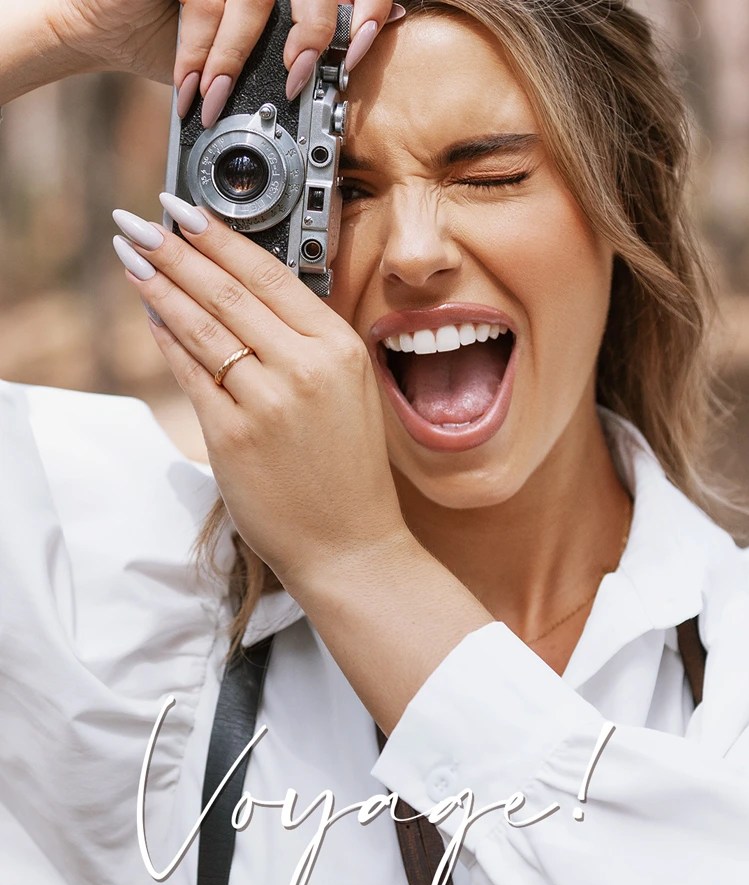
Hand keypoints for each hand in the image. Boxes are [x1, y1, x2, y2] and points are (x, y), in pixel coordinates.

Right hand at [39, 0, 402, 122]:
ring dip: (235, 56)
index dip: (365, 12)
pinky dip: (199, 51)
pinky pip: (205, 3)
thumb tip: (346, 66)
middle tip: (296, 82)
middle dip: (311, 34)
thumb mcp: (252, 54)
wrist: (112, 25)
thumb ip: (296, 51)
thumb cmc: (182, 40)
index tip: (354, 57)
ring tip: (219, 100)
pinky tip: (192, 87)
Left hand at [112, 196, 409, 590]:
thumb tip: (248, 296)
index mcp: (339, 348)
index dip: (220, 238)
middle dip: (176, 250)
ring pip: (202, 326)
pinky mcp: (233, 435)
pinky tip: (151, 313)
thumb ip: (308, 342)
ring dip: (160, 284)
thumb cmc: (350, 471)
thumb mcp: (350, 391)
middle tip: (142, 221)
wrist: (349, 542)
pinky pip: (191, 372)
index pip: (270, 275)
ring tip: (132, 255)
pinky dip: (167, 339)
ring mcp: (267, 401)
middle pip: (228, 292)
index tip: (189, 212)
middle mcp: (305, 368)